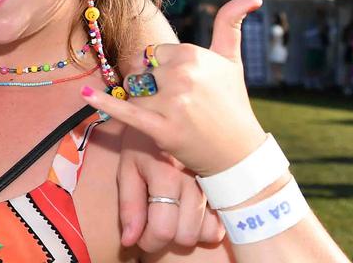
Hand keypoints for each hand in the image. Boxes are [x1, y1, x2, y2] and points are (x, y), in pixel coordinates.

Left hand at [82, 0, 267, 176]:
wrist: (238, 153)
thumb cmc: (232, 103)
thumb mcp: (231, 61)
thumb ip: (230, 24)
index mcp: (192, 54)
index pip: (151, 54)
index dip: (160, 69)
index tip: (181, 84)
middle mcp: (181, 75)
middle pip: (139, 72)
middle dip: (149, 86)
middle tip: (177, 104)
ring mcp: (171, 102)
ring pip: (133, 92)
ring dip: (142, 104)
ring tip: (169, 116)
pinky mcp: (161, 128)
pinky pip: (126, 112)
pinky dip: (103, 103)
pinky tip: (85, 93)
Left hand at [116, 127, 223, 250]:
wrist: (171, 109)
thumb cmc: (144, 141)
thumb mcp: (128, 166)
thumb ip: (129, 205)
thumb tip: (129, 242)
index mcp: (166, 176)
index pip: (163, 231)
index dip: (149, 243)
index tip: (141, 239)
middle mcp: (193, 182)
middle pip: (186, 236)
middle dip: (167, 237)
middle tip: (155, 224)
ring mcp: (213, 183)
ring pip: (206, 232)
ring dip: (187, 231)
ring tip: (173, 215)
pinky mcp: (224, 183)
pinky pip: (222, 221)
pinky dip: (207, 224)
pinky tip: (191, 211)